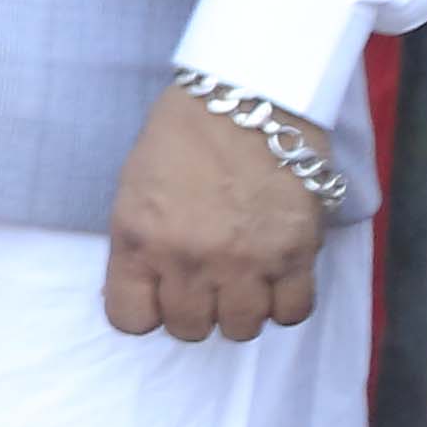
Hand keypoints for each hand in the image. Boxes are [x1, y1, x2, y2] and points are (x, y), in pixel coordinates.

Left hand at [101, 83, 331, 342]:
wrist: (250, 97)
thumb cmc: (185, 135)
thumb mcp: (135, 188)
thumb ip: (140, 244)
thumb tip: (151, 288)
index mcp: (138, 238)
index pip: (130, 320)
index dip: (145, 311)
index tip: (158, 295)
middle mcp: (188, 258)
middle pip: (189, 329)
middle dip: (195, 310)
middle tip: (205, 282)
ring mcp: (244, 261)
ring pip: (241, 329)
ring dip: (241, 309)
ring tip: (244, 278)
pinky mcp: (296, 255)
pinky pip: (291, 313)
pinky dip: (284, 304)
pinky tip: (276, 279)